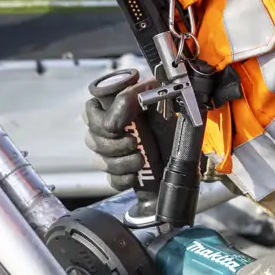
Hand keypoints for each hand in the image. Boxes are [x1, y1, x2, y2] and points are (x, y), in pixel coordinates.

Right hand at [83, 69, 166, 191]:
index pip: (89, 112)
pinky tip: (134, 175)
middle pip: (93, 139)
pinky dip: (122, 179)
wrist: (184, 136)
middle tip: (134, 143)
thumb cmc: (169, 111)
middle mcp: (105, 129)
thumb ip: (131, 97)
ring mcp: (110, 153)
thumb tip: (114, 120)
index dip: (100, 121)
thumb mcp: (154, 95)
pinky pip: (111, 180)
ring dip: (121, 163)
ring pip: (101, 161)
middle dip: (113, 145)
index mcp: (110, 106)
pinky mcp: (120, 172)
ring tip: (140, 159)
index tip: (119, 127)